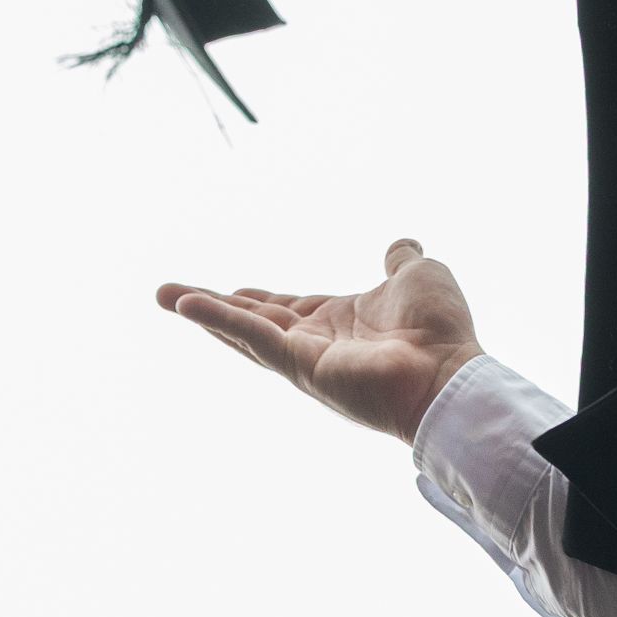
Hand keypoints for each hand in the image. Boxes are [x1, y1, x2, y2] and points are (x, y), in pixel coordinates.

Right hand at [155, 239, 483, 442]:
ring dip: (203, 313)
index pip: (285, 309)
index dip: (254, 300)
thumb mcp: (418, 277)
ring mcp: (304, 359)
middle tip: (168, 294)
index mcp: (337, 323)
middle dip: (210, 307)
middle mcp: (315, 344)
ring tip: (164, 296)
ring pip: (244, 331)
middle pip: (252, 321)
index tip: (227, 290)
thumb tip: (401, 244)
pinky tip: (187, 305)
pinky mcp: (301, 366)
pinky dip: (218, 320)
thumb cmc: (442, 332)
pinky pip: (253, 337)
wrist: (452, 371)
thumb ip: (402, 261)